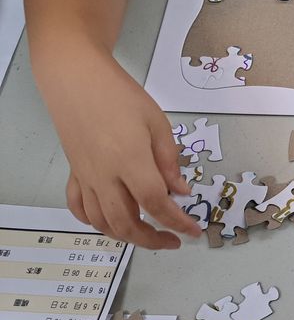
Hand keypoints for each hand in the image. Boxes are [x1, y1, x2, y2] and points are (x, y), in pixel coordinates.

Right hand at [41, 53, 200, 248]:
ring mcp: (85, 177)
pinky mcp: (74, 172)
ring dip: (126, 236)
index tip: (193, 231)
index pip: (155, 203)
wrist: (76, 79)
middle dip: (152, 240)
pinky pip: (78, 207)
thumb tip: (181, 192)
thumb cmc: (121, 95)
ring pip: (101, 222)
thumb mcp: (157, 123)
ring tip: (148, 234)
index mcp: (129, 161)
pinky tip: (111, 221)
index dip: (177, 222)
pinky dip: (94, 222)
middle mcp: (104, 175)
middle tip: (173, 240)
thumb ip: (169, 161)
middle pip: (126, 223)